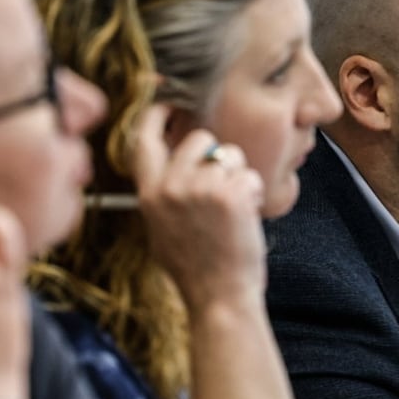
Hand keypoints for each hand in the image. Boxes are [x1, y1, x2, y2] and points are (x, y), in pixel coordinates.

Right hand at [131, 107, 267, 309]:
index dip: (157, 113)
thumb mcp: (161, 229)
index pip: (145, 137)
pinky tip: (244, 220)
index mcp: (149, 193)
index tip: (168, 100)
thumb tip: (171, 165)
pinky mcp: (229, 194)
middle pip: (198, 138)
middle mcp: (170, 186)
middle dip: (216, 156)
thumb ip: (162, 194)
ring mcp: (200, 188)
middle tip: (221, 190)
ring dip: (236, 178)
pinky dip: (253, 194)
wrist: (219, 297)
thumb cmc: (195, 270)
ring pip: (228, 156)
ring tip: (231, 214)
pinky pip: (248, 175)